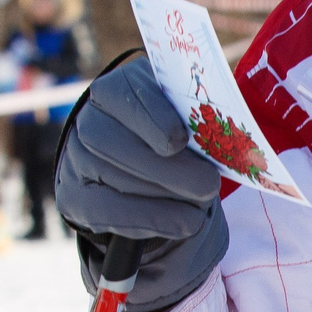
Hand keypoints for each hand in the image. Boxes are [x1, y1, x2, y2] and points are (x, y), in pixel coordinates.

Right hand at [52, 57, 228, 311]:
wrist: (150, 172)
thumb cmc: (181, 137)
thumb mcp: (192, 120)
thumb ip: (204, 121)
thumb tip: (235, 139)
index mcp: (120, 87)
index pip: (123, 92)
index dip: (150, 116)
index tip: (179, 140)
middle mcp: (90, 119)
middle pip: (109, 140)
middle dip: (163, 168)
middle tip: (208, 185)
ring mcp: (78, 159)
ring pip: (109, 177)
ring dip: (162, 195)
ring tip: (202, 205)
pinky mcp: (76, 197)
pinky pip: (103, 211)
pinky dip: (148, 220)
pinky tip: (184, 223)